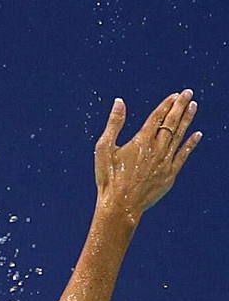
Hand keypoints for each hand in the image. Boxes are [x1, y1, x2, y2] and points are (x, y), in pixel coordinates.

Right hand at [94, 90, 201, 222]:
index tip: (175, 95)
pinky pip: (183, 155)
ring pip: (179, 136)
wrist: (120, 206)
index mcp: (141, 141)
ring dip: (187, 120)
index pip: (157, 117)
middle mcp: (157, 149)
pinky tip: (197, 135)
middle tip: (188, 94)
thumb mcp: (104, 149)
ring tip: (193, 107)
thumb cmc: (109, 178)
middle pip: (171, 123)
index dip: (167, 105)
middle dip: (180, 106)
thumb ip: (114, 124)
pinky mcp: (169, 175)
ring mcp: (165, 162)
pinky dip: (190, 144)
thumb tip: (119, 102)